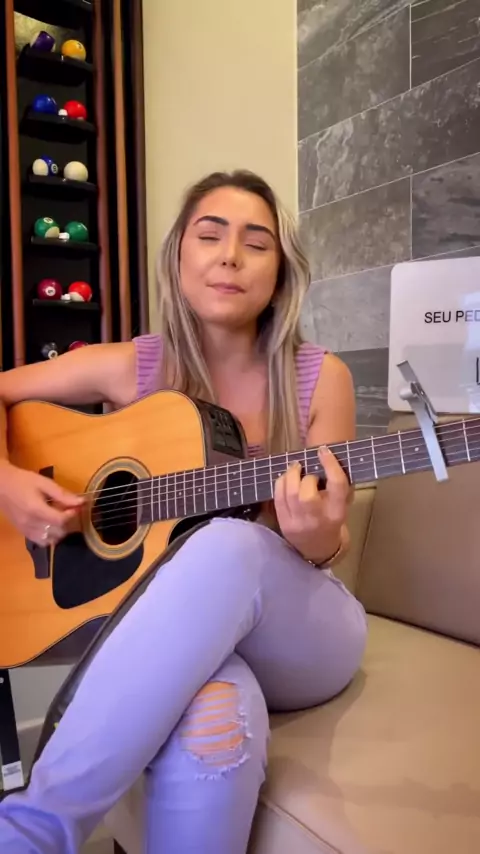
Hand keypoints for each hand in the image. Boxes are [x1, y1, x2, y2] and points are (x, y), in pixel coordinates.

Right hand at [0, 461, 83, 545]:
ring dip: (60, 532)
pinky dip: (50, 537)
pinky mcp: (23, 533)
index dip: (72, 515)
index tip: (76, 507)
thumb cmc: (23, 481)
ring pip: (50, 540)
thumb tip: (81, 502)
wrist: (1, 486)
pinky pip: (41, 542)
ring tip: (60, 519)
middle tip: (69, 512)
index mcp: (36, 509)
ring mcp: (26, 530)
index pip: (61, 520)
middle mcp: (31, 523)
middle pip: (57, 532)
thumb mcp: (44, 483)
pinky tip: (50, 526)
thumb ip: (62, 494)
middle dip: (68, 523)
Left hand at [274, 445, 349, 563]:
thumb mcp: (342, 506)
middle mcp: (317, 520)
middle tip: (308, 473)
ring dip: (291, 475)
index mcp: (337, 513)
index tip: (323, 450)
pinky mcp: (283, 523)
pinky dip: (281, 482)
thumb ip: (336, 486)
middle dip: (307, 477)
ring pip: (289, 494)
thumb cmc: (332, 522)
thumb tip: (325, 456)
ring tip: (296, 469)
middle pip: (307, 493)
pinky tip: (286, 478)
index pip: (337, 486)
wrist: (319, 550)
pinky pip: (277, 497)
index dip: (330, 465)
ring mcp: (298, 523)